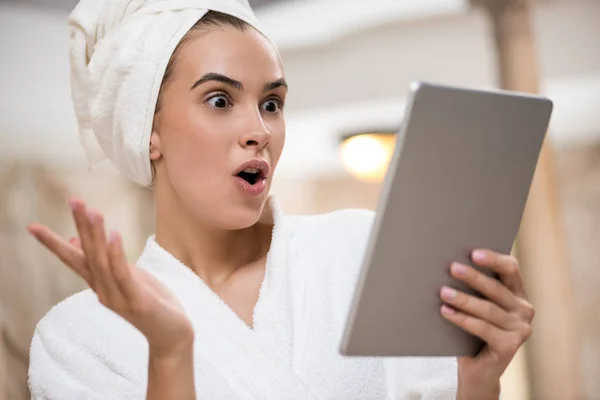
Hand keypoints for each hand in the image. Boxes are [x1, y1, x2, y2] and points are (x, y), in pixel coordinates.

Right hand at [28, 197, 193, 355]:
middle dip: (80, 226)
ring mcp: (118, 296)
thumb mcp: (126, 278)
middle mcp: (103, 289)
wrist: (171, 335)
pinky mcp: (136, 300)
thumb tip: (76, 240)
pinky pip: (122, 274)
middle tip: (73, 201)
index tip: (33, 226)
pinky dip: (116, 254)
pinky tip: (113, 235)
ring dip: (97, 235)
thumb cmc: (150, 303)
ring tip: (93, 210)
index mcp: (100, 283)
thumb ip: (104, 262)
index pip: (73, 258)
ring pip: (102, 261)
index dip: (53, 242)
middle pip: (86, 254)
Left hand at [439, 249, 533, 399]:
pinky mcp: (510, 346)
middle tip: (453, 267)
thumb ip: (474, 288)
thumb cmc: (473, 331)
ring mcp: (520, 329)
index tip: (473, 253)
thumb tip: (451, 264)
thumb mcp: (476, 306)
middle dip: (474, 277)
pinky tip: (446, 311)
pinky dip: (462, 319)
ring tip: (443, 292)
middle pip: (497, 288)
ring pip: (488, 309)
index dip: (493, 259)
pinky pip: (483, 329)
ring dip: (464, 299)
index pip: (511, 269)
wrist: (478, 370)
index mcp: (518, 293)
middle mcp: (524, 310)